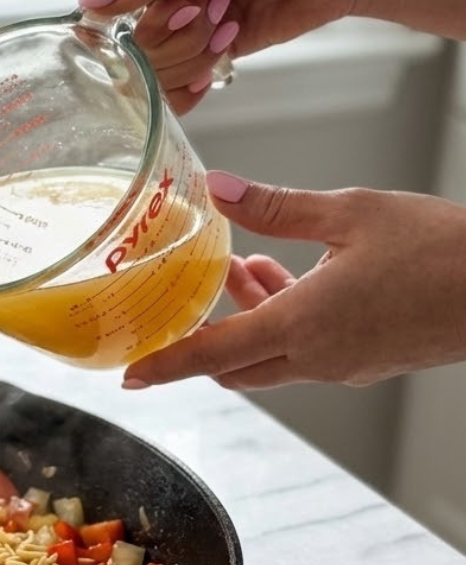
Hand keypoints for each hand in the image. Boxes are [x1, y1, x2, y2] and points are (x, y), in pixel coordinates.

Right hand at [78, 0, 361, 112]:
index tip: (174, 2)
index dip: (126, 13)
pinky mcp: (198, 49)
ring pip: (151, 67)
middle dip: (174, 32)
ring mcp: (175, 16)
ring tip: (232, 20)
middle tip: (215, 6)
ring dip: (195, 51)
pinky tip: (223, 56)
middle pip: (123, 39)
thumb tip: (90, 1)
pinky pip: (174, 86)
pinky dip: (197, 80)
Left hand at [122, 171, 465, 389]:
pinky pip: (302, 352)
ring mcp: (341, 367)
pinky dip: (281, 322)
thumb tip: (217, 187)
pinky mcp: (364, 362)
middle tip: (184, 298)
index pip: (210, 356)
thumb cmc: (440, 250)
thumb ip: (276, 207)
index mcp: (301, 327)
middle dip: (200, 337)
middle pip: (232, 364)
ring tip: (241, 266)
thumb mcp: (351, 213)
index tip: (128, 377)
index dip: (165, 367)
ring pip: (268, 356)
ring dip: (246, 319)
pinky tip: (288, 276)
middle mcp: (314, 359)